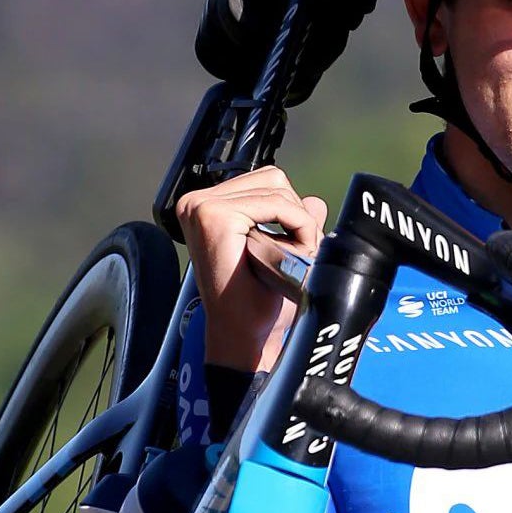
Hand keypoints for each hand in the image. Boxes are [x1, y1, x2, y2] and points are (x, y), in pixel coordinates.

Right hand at [175, 166, 327, 370]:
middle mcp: (197, 202)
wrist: (245, 334)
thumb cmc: (257, 303)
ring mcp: (201, 206)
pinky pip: (275, 203)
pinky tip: (290, 253)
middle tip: (296, 253)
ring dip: (297, 223)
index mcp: (206, 208)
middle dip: (295, 215)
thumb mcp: (282, 254)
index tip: (293, 246)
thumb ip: (295, 223)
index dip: (290, 210)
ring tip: (289, 257)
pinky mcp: (213, 216)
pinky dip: (296, 225)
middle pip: (271, 178)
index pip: (263, 181)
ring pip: (276, 188)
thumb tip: (315, 201)